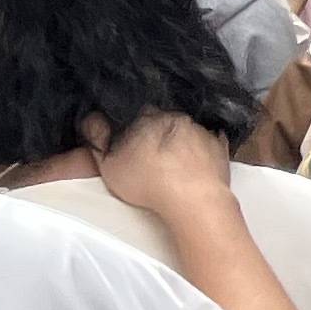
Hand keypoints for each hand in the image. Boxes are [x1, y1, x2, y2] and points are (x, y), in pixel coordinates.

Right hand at [93, 110, 239, 226]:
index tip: (128, 138)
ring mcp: (200, 130)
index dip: (129, 125)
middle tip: (149, 152)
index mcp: (148, 117)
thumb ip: (98, 139)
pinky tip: (194, 161)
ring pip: (184, 128)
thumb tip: (92, 119)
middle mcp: (176, 117)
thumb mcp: (110, 164)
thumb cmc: (150, 182)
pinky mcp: (218, 144)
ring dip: (177, 138)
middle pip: (161, 118)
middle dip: (154, 131)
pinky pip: (208, 140)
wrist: (193, 198)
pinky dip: (200, 148)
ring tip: (170, 160)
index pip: (134, 111)